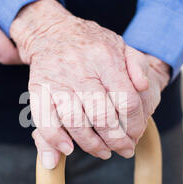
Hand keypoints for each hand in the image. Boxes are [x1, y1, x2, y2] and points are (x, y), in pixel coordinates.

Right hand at [11, 0, 169, 167]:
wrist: (52, 31)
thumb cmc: (92, 45)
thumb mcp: (122, 46)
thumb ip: (138, 66)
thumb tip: (144, 87)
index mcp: (106, 58)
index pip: (126, 100)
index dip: (135, 124)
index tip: (136, 135)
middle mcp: (81, 69)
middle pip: (103, 116)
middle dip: (117, 140)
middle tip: (125, 150)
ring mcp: (57, 81)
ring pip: (76, 122)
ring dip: (92, 145)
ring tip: (104, 152)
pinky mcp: (38, 90)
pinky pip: (45, 120)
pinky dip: (56, 138)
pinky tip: (68, 149)